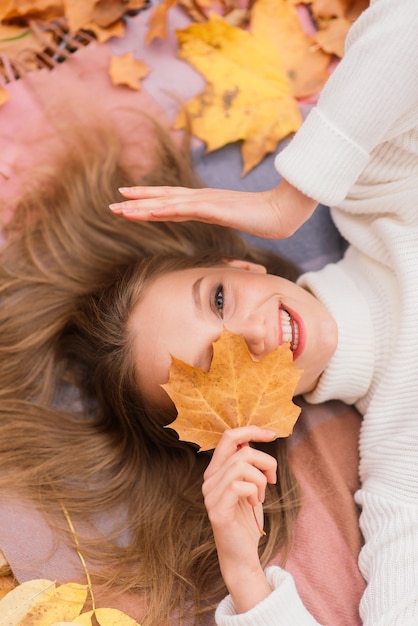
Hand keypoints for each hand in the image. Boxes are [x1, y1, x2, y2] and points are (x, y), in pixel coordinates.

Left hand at [109, 179, 317, 239]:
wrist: (285, 212)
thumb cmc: (268, 217)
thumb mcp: (243, 221)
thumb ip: (232, 219)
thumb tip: (231, 222)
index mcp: (207, 203)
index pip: (172, 201)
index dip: (150, 201)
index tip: (129, 203)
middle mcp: (202, 199)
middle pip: (163, 198)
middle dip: (137, 202)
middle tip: (112, 206)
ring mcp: (206, 202)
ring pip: (167, 203)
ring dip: (141, 206)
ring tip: (118, 209)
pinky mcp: (213, 207)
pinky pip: (182, 209)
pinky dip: (162, 209)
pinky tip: (146, 211)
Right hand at [202, 426, 277, 612]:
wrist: (241, 554)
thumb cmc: (247, 519)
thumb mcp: (249, 485)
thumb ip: (246, 464)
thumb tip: (253, 439)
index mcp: (215, 471)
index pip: (228, 437)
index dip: (251, 430)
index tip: (272, 434)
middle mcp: (208, 480)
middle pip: (240, 450)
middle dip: (265, 460)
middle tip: (272, 478)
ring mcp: (210, 495)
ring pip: (242, 466)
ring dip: (260, 479)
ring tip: (261, 495)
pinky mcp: (217, 510)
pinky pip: (239, 486)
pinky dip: (254, 491)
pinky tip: (255, 504)